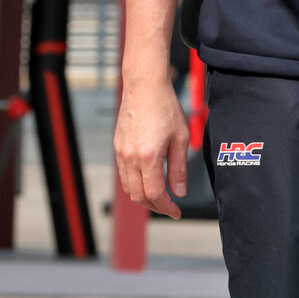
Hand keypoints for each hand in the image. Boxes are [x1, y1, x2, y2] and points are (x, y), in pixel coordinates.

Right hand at [114, 76, 189, 218]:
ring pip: (128, 188)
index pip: (154, 194)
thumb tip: (179, 192)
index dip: (166, 207)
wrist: (144, 86)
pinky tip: (147, 181)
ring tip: (160, 197)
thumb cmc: (166, 107)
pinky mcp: (117, 147)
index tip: (177, 212)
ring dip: (143, 197)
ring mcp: (121, 153)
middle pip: (138, 196)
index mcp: (148, 157)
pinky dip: (134, 184)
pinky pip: (124, 175)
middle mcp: (130, 158)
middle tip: (169, 207)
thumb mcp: (180, 137)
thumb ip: (179, 168)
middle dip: (155, 206)